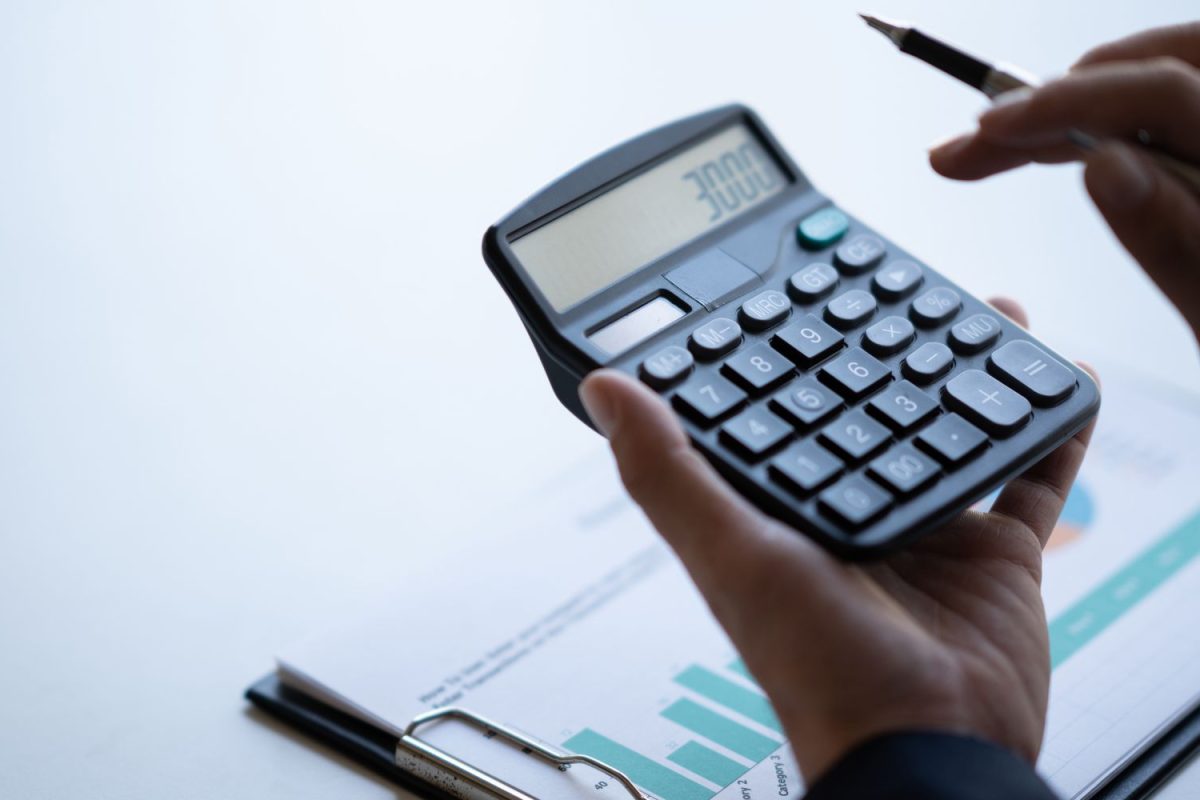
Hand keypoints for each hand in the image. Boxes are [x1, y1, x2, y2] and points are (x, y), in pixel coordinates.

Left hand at [578, 299, 1095, 783]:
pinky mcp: (992, 554)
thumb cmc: (815, 668)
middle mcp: (849, 509)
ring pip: (949, 426)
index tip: (791, 288)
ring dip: (967, 370)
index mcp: (782, 508)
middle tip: (898, 286)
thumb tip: (604, 388)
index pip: (779, 408)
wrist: (927, 746)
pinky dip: (1051, 427)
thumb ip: (668, 472)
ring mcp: (924, 528)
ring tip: (985, 310)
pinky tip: (1064, 377)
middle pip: (870, 407)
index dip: (783, 351)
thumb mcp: (728, 554)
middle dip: (886, 348)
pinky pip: (1029, 475)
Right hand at [929, 22, 1199, 342]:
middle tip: (977, 146)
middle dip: (1057, 100)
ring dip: (1080, 106)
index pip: (1166, 94)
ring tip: (1009, 145)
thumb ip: (1169, 234)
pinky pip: (1174, 117)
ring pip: (1166, 81)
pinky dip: (1113, 122)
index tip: (988, 134)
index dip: (1066, 104)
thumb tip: (1100, 164)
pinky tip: (1067, 148)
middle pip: (1162, 70)